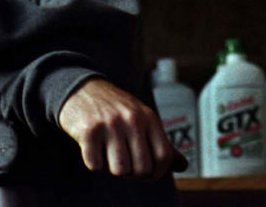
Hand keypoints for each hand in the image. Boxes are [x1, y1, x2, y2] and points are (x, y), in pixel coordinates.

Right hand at [58, 78, 183, 178]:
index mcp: (149, 118)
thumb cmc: (117, 110)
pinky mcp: (88, 132)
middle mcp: (132, 120)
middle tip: (125, 162)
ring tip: (109, 155)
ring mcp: (110, 125)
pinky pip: (95, 166)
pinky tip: (94, 149)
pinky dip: (94, 163)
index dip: (157, 173)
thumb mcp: (143, 119)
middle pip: (142, 169)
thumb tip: (183, 166)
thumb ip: (161, 143)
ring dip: (113, 169)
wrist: (82, 90)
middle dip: (133, 174)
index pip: (164, 156)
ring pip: (119, 171)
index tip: (148, 174)